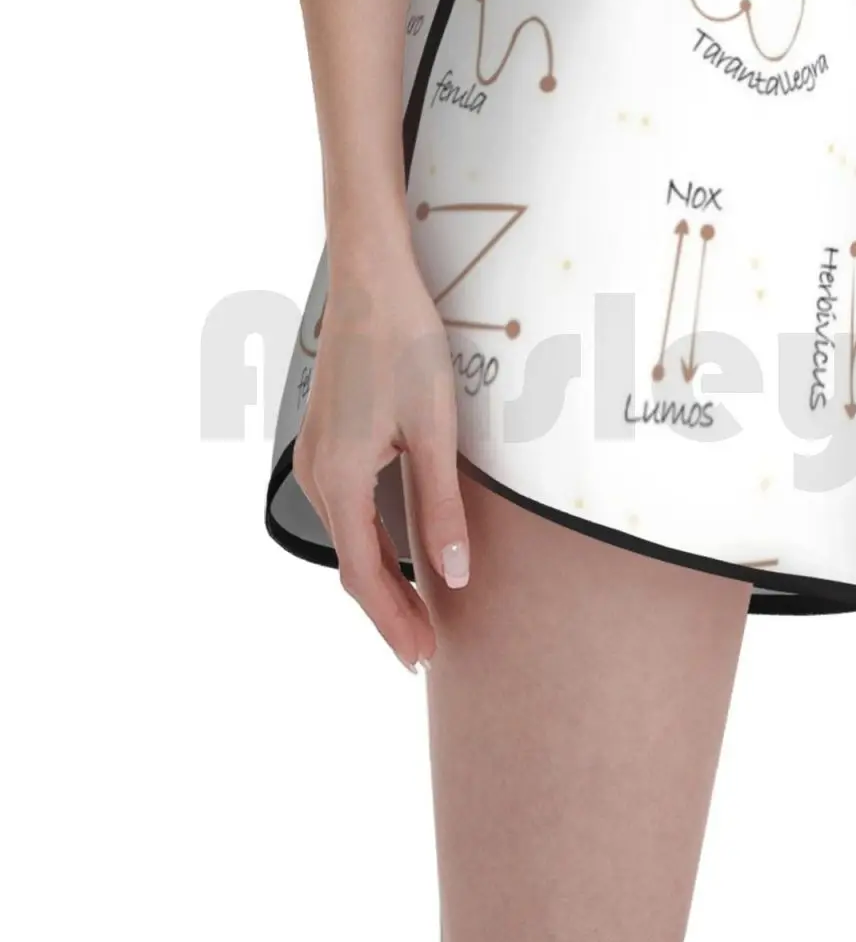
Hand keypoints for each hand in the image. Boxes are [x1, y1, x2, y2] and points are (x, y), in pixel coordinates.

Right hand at [291, 255, 468, 667]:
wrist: (372, 283)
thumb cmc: (407, 348)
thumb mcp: (436, 433)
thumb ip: (442, 508)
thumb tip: (453, 576)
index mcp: (339, 479)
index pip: (364, 575)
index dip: (393, 621)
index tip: (421, 657)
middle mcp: (316, 475)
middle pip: (352, 564)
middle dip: (389, 610)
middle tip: (425, 651)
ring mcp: (317, 457)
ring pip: (349, 538)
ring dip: (381, 578)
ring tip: (419, 613)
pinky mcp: (327, 441)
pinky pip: (348, 510)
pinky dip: (372, 543)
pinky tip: (399, 554)